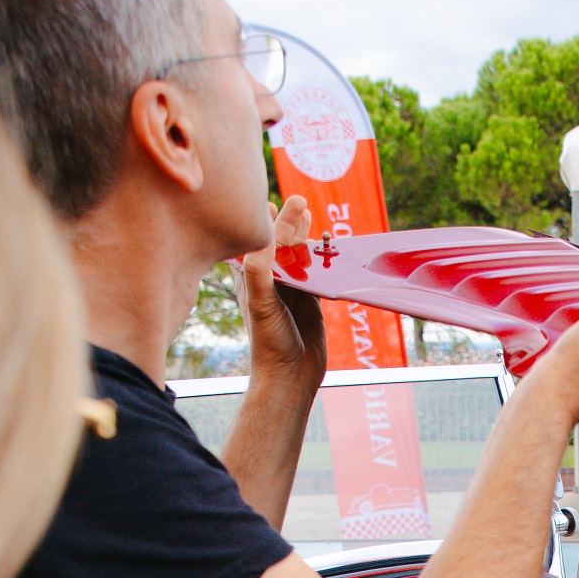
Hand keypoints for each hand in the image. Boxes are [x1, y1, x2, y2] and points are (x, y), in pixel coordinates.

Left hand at [234, 195, 326, 398]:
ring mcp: (292, 290)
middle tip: (298, 201)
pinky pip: (317, 272)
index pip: (258, 241)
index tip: (273, 203)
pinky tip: (326, 246)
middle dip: (287, 222)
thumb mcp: (260, 302)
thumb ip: (260, 267)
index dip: (265, 222)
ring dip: (304, 236)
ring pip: (299, 255)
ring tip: (308, 214)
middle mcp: (270, 281)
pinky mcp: (311, 301)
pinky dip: (322, 258)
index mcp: (251, 278)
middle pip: (279, 243)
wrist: (291, 376)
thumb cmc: (269, 341)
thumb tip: (266, 233)